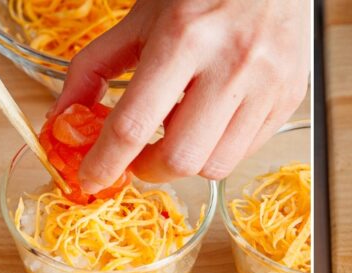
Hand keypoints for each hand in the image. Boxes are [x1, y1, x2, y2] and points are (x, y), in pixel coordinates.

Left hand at [52, 0, 308, 191]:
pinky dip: (217, 149)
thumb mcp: (140, 17)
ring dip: (184, 161)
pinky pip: (246, 152)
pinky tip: (208, 121)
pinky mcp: (289, 98)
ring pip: (215, 165)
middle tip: (137, 156)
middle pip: (179, 158)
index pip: (135, 124)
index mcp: (184, 38)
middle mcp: (231, 64)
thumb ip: (95, 67)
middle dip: (147, 169)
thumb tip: (62, 116)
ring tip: (176, 132)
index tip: (90, 177)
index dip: (105, 162)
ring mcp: (268, 84)